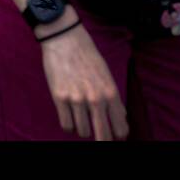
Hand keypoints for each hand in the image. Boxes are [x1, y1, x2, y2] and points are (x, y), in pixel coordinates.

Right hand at [39, 16, 128, 140]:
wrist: (65, 39)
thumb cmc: (87, 55)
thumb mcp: (106, 74)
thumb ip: (113, 97)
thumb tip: (120, 117)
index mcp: (110, 92)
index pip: (120, 127)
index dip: (118, 135)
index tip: (115, 136)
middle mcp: (95, 99)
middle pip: (102, 135)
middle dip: (102, 140)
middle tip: (100, 139)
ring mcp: (76, 100)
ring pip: (82, 132)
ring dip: (82, 128)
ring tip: (81, 117)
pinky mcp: (60, 98)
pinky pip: (66, 125)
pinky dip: (69, 125)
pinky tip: (70, 116)